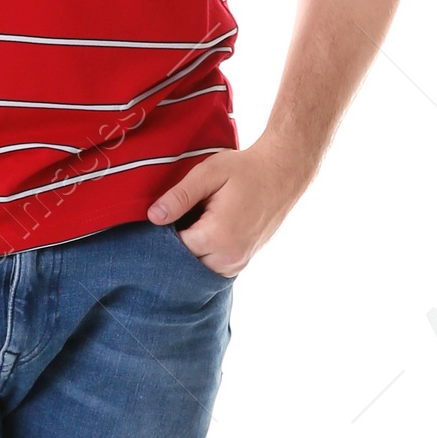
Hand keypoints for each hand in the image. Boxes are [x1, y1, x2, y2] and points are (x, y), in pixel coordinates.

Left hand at [145, 137, 311, 276]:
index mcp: (217, 236)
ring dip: (192, 250)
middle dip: (177, 243)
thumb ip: (179, 196)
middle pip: (185, 262)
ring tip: (197, 222)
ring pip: (198, 267)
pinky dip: (205, 254)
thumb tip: (154, 217)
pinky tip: (207, 231)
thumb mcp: (208, 174)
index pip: (173, 247)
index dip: (164, 231)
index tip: (169, 213)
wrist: (282, 173)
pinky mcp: (243, 261)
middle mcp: (229, 257)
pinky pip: (213, 267)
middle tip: (183, 215)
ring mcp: (239, 262)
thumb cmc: (246, 170)